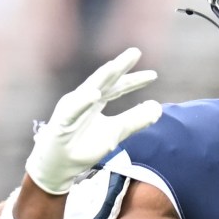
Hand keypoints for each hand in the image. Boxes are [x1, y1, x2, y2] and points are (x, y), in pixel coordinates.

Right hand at [25, 47, 162, 195]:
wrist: (60, 166)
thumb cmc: (83, 148)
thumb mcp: (115, 134)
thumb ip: (134, 121)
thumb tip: (158, 108)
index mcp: (95, 101)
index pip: (117, 87)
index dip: (134, 80)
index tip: (153, 75)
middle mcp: (83, 99)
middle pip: (104, 80)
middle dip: (119, 66)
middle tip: (136, 52)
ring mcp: (72, 108)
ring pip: (88, 88)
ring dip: (101, 77)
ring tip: (115, 66)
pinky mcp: (61, 121)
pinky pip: (74, 109)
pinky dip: (84, 101)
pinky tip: (95, 94)